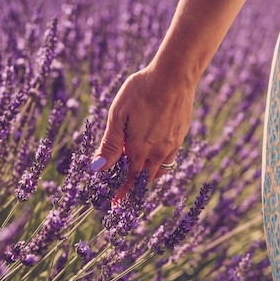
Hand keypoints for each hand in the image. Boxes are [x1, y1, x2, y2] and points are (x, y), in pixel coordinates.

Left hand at [91, 65, 194, 198]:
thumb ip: (110, 143)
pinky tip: (154, 150)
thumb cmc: (141, 90)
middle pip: (145, 178)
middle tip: (124, 188)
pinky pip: (170, 157)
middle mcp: (158, 151)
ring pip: (159, 169)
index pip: (129, 180)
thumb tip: (98, 168)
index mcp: (140, 149)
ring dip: (147, 173)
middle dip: (134, 185)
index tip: (114, 205)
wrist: (174, 75)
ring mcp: (173, 144)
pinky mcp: (181, 134)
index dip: (121, 193)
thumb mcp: (118, 115)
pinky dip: (160, 161)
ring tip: (138, 170)